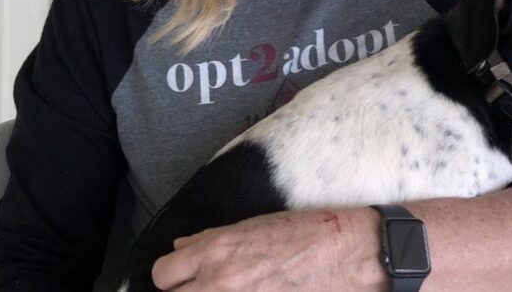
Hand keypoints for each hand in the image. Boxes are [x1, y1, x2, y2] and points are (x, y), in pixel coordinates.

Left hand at [150, 207, 386, 290]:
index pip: (163, 274)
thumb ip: (212, 240)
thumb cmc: (306, 234)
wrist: (348, 254)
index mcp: (216, 251)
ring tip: (230, 291)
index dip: (174, 276)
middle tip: (205, 288)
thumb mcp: (254, 226)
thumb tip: (184, 248)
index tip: (184, 278)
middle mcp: (218, 282)